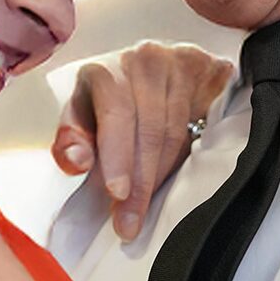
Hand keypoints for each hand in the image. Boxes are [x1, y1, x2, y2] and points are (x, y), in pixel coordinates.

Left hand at [49, 42, 233, 241]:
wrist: (145, 71)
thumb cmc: (105, 101)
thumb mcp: (79, 118)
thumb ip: (70, 142)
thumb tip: (77, 161)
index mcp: (107, 68)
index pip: (115, 113)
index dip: (118, 156)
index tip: (117, 193)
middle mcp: (145, 59)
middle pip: (150, 129)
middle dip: (140, 182)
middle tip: (130, 221)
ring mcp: (181, 62)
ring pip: (177, 131)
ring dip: (161, 175)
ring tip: (147, 207)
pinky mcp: (209, 71)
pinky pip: (205, 122)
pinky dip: (189, 156)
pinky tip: (178, 178)